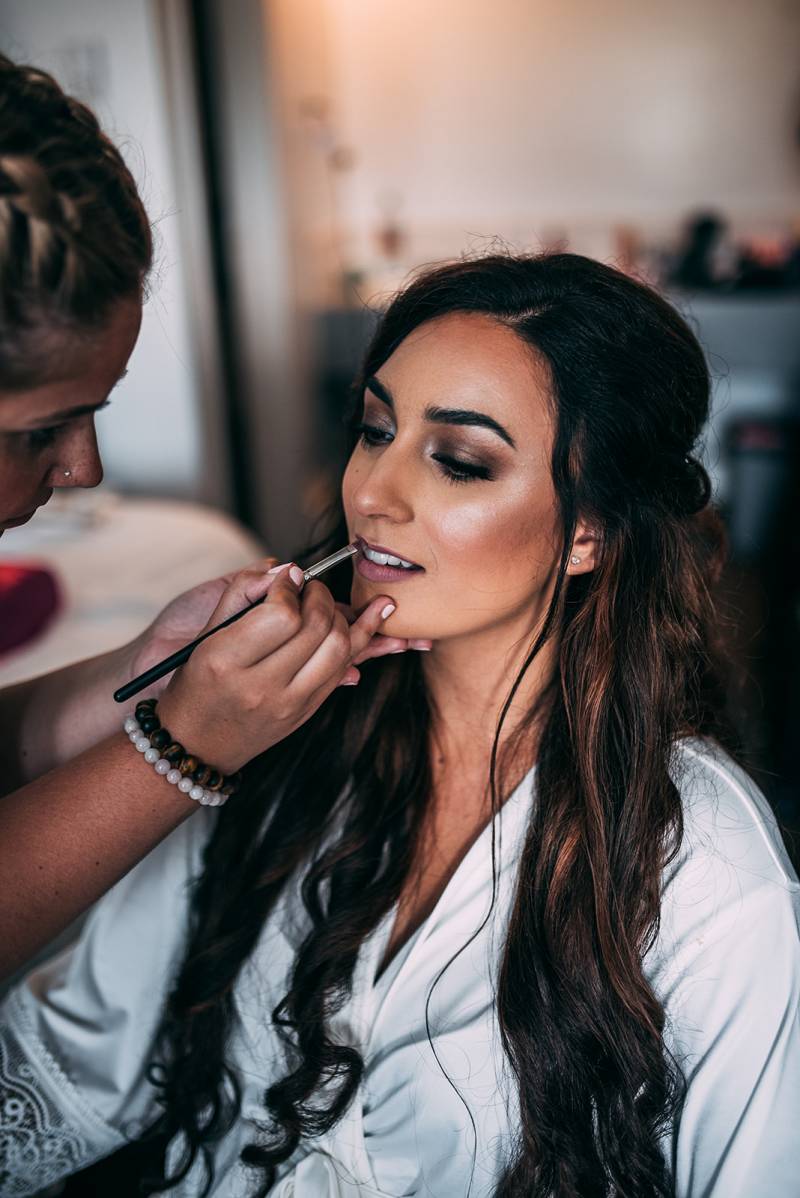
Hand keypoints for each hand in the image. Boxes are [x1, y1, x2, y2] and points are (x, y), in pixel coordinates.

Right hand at [127, 559, 430, 693]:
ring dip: (344, 616)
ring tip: (331, 602)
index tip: (287, 580)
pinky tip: (372, 619)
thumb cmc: (195, 682)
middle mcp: (261, 687)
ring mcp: (288, 704)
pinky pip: (343, 670)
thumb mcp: (205, 636)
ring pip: (340, 648)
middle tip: (310, 588)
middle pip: (317, 628)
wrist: (195, 745)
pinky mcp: (306, 713)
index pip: (282, 613)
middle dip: (321, 596)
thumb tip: (289, 570)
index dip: (291, 587)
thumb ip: (243, 594)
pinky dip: (358, 641)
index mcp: (227, 661)